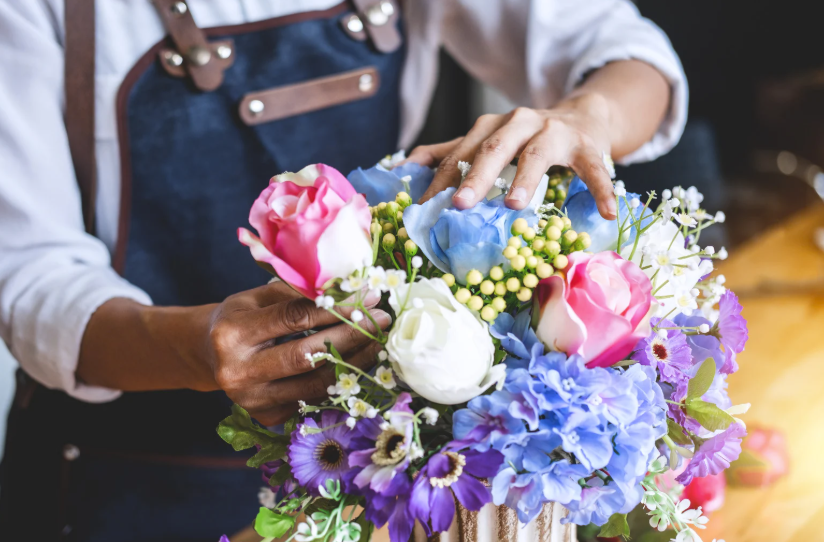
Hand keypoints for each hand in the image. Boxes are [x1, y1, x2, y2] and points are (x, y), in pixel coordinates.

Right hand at [206, 281, 389, 424]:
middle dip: (351, 336)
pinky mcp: (267, 417)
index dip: (336, 308)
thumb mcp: (257, 296)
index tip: (368, 297)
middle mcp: (238, 372)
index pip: (295, 318)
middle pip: (307, 355)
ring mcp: (252, 400)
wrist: (209, 355)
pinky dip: (339, 381)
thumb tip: (353, 290)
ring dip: (354, 363)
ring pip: (315, 383)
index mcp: (232, 333)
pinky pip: (313, 399)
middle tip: (381, 321)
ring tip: (379, 343)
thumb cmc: (240, 317)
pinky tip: (360, 364)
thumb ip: (298, 293)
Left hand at [405, 94, 616, 218]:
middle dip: (475, 175)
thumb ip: (450, 152)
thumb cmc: (527, 138)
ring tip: (514, 205)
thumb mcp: (488, 140)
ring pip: (537, 154)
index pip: (461, 153)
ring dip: (526, 179)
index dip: (441, 179)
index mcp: (491, 126)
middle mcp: (520, 123)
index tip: (422, 207)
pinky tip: (606, 212)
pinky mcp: (588, 145)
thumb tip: (404, 165)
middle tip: (459, 204)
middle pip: (494, 148)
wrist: (583, 116)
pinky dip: (600, 189)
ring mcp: (555, 132)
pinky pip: (594, 168)